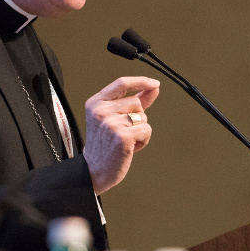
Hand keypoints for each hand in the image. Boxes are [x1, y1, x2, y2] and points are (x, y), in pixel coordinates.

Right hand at [82, 76, 159, 194]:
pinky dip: (143, 140)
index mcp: (95, 102)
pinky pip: (146, 130)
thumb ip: (133, 101)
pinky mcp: (122, 136)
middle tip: (122, 131)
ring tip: (125, 140)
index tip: (155, 84)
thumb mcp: (112, 118)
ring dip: (140, 130)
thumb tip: (154, 87)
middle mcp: (101, 111)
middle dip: (137, 117)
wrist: (94, 170)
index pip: (121, 83)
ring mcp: (111, 123)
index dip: (140, 81)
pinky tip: (130, 147)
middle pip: (136, 102)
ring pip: (143, 117)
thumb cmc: (105, 144)